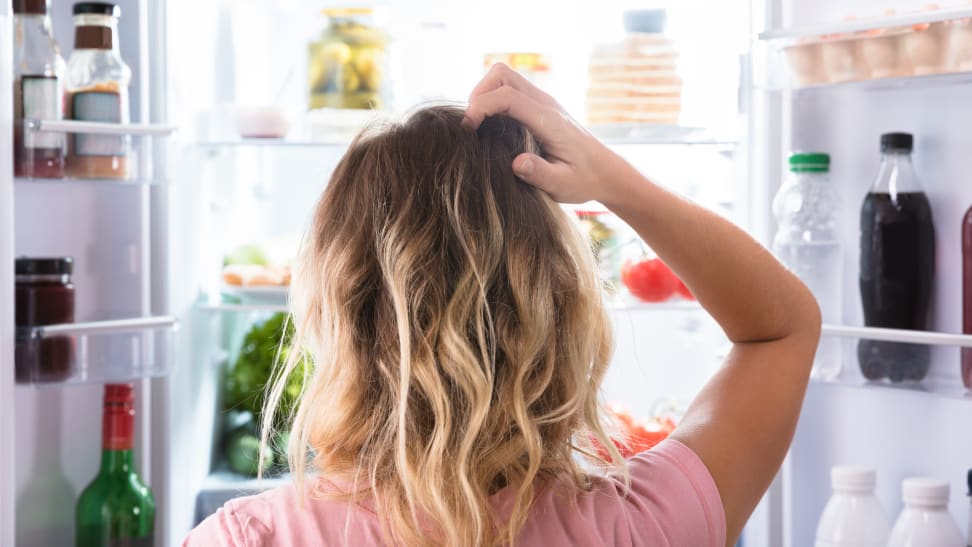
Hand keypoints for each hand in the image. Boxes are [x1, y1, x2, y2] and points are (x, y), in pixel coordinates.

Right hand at [463, 63, 621, 203]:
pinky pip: (509, 89)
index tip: (468, 130)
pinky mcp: (538, 106)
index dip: (481, 107)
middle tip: (470, 126)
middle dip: (479, 94)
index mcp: (549, 120)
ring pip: (504, 77)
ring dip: (484, 94)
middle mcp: (544, 103)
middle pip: (501, 74)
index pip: (508, 96)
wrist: (604, 171)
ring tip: (476, 125)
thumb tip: (517, 163)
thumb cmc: (583, 180)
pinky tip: (489, 127)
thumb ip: (540, 174)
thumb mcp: (563, 185)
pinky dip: (492, 100)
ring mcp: (541, 101)